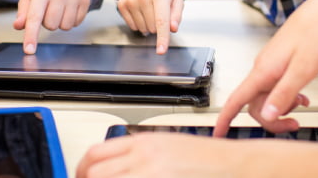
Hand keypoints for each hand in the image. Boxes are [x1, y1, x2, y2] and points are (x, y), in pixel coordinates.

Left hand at [14, 0, 90, 53]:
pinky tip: (68, 9)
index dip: (31, 36)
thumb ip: (23, 12)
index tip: (29, 50)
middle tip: (48, 9)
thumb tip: (18, 26)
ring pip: (64, 26)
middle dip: (47, 22)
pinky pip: (76, 23)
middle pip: (51, 25)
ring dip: (59, 22)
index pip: (34, 18)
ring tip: (58, 9)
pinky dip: (70, 20)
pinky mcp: (85, 0)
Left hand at [77, 133, 248, 177]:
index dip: (81, 171)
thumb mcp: (167, 147)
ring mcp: (153, 175)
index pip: (95, 154)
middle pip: (94, 173)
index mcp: (143, 143)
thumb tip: (112, 168)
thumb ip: (138, 156)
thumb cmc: (207, 161)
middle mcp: (144, 158)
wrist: (236, 166)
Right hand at [116, 0, 183, 53]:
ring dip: (149, 24)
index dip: (162, 38)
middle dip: (159, 25)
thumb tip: (172, 29)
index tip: (161, 51)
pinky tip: (142, 10)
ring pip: (142, 28)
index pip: (161, 21)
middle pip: (152, 27)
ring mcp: (130, 0)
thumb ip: (176, 14)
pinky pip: (132, 26)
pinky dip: (139, 23)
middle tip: (160, 11)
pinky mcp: (122, 4)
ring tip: (151, 9)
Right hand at [214, 0, 317, 135]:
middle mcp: (262, 69)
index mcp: (264, 71)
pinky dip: (287, 97)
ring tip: (303, 103)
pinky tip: (301, 96)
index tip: (217, 134)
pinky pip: (275, 89)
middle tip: (294, 124)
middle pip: (255, 105)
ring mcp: (269, 67)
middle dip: (273, 119)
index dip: (225, 118)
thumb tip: (268, 115)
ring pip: (267, 98)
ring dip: (283, 107)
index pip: (237, 98)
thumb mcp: (303, 70)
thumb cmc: (314, 36)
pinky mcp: (278, 66)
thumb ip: (284, 93)